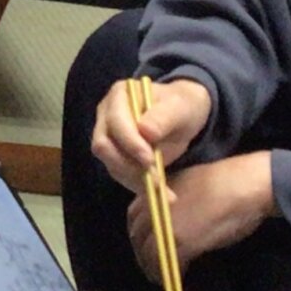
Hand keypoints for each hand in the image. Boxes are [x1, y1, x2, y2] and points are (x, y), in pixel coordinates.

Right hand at [92, 74, 212, 187]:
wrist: (186, 115)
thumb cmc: (182, 105)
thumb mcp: (181, 106)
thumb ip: (163, 117)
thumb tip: (145, 131)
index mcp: (120, 96)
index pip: (115, 122)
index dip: (130, 143)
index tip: (150, 160)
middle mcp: (107, 116)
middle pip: (104, 146)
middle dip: (129, 166)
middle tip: (157, 181)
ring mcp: (109, 137)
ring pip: (111, 164)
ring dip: (135, 181)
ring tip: (163, 191)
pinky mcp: (117, 156)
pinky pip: (121, 174)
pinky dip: (139, 186)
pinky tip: (160, 193)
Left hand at [127, 152, 275, 274]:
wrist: (244, 183)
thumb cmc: (224, 180)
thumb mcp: (186, 182)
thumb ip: (170, 200)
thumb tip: (169, 217)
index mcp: (155, 191)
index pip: (133, 216)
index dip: (137, 234)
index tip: (143, 244)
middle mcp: (155, 208)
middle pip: (138, 237)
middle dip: (142, 254)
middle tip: (150, 266)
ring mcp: (166, 225)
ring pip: (150, 254)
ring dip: (153, 269)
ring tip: (161, 278)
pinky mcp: (182, 242)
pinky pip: (168, 263)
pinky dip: (170, 274)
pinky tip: (176, 279)